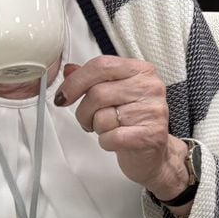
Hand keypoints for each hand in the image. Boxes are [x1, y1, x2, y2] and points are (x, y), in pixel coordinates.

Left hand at [55, 58, 187, 196]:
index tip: (64, 95)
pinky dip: (106, 142)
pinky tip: (116, 140)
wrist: (155, 152)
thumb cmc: (134, 121)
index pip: (101, 65)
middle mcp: (150, 87)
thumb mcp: (115, 94)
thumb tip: (69, 70)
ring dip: (97, 127)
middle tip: (87, 119)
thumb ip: (93, 79)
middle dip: (83, 111)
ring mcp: (152, 110)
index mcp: (141, 70)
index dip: (75, 81)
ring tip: (109, 128)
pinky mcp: (151, 135)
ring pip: (102, 116)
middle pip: (97, 93)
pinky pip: (111, 137)